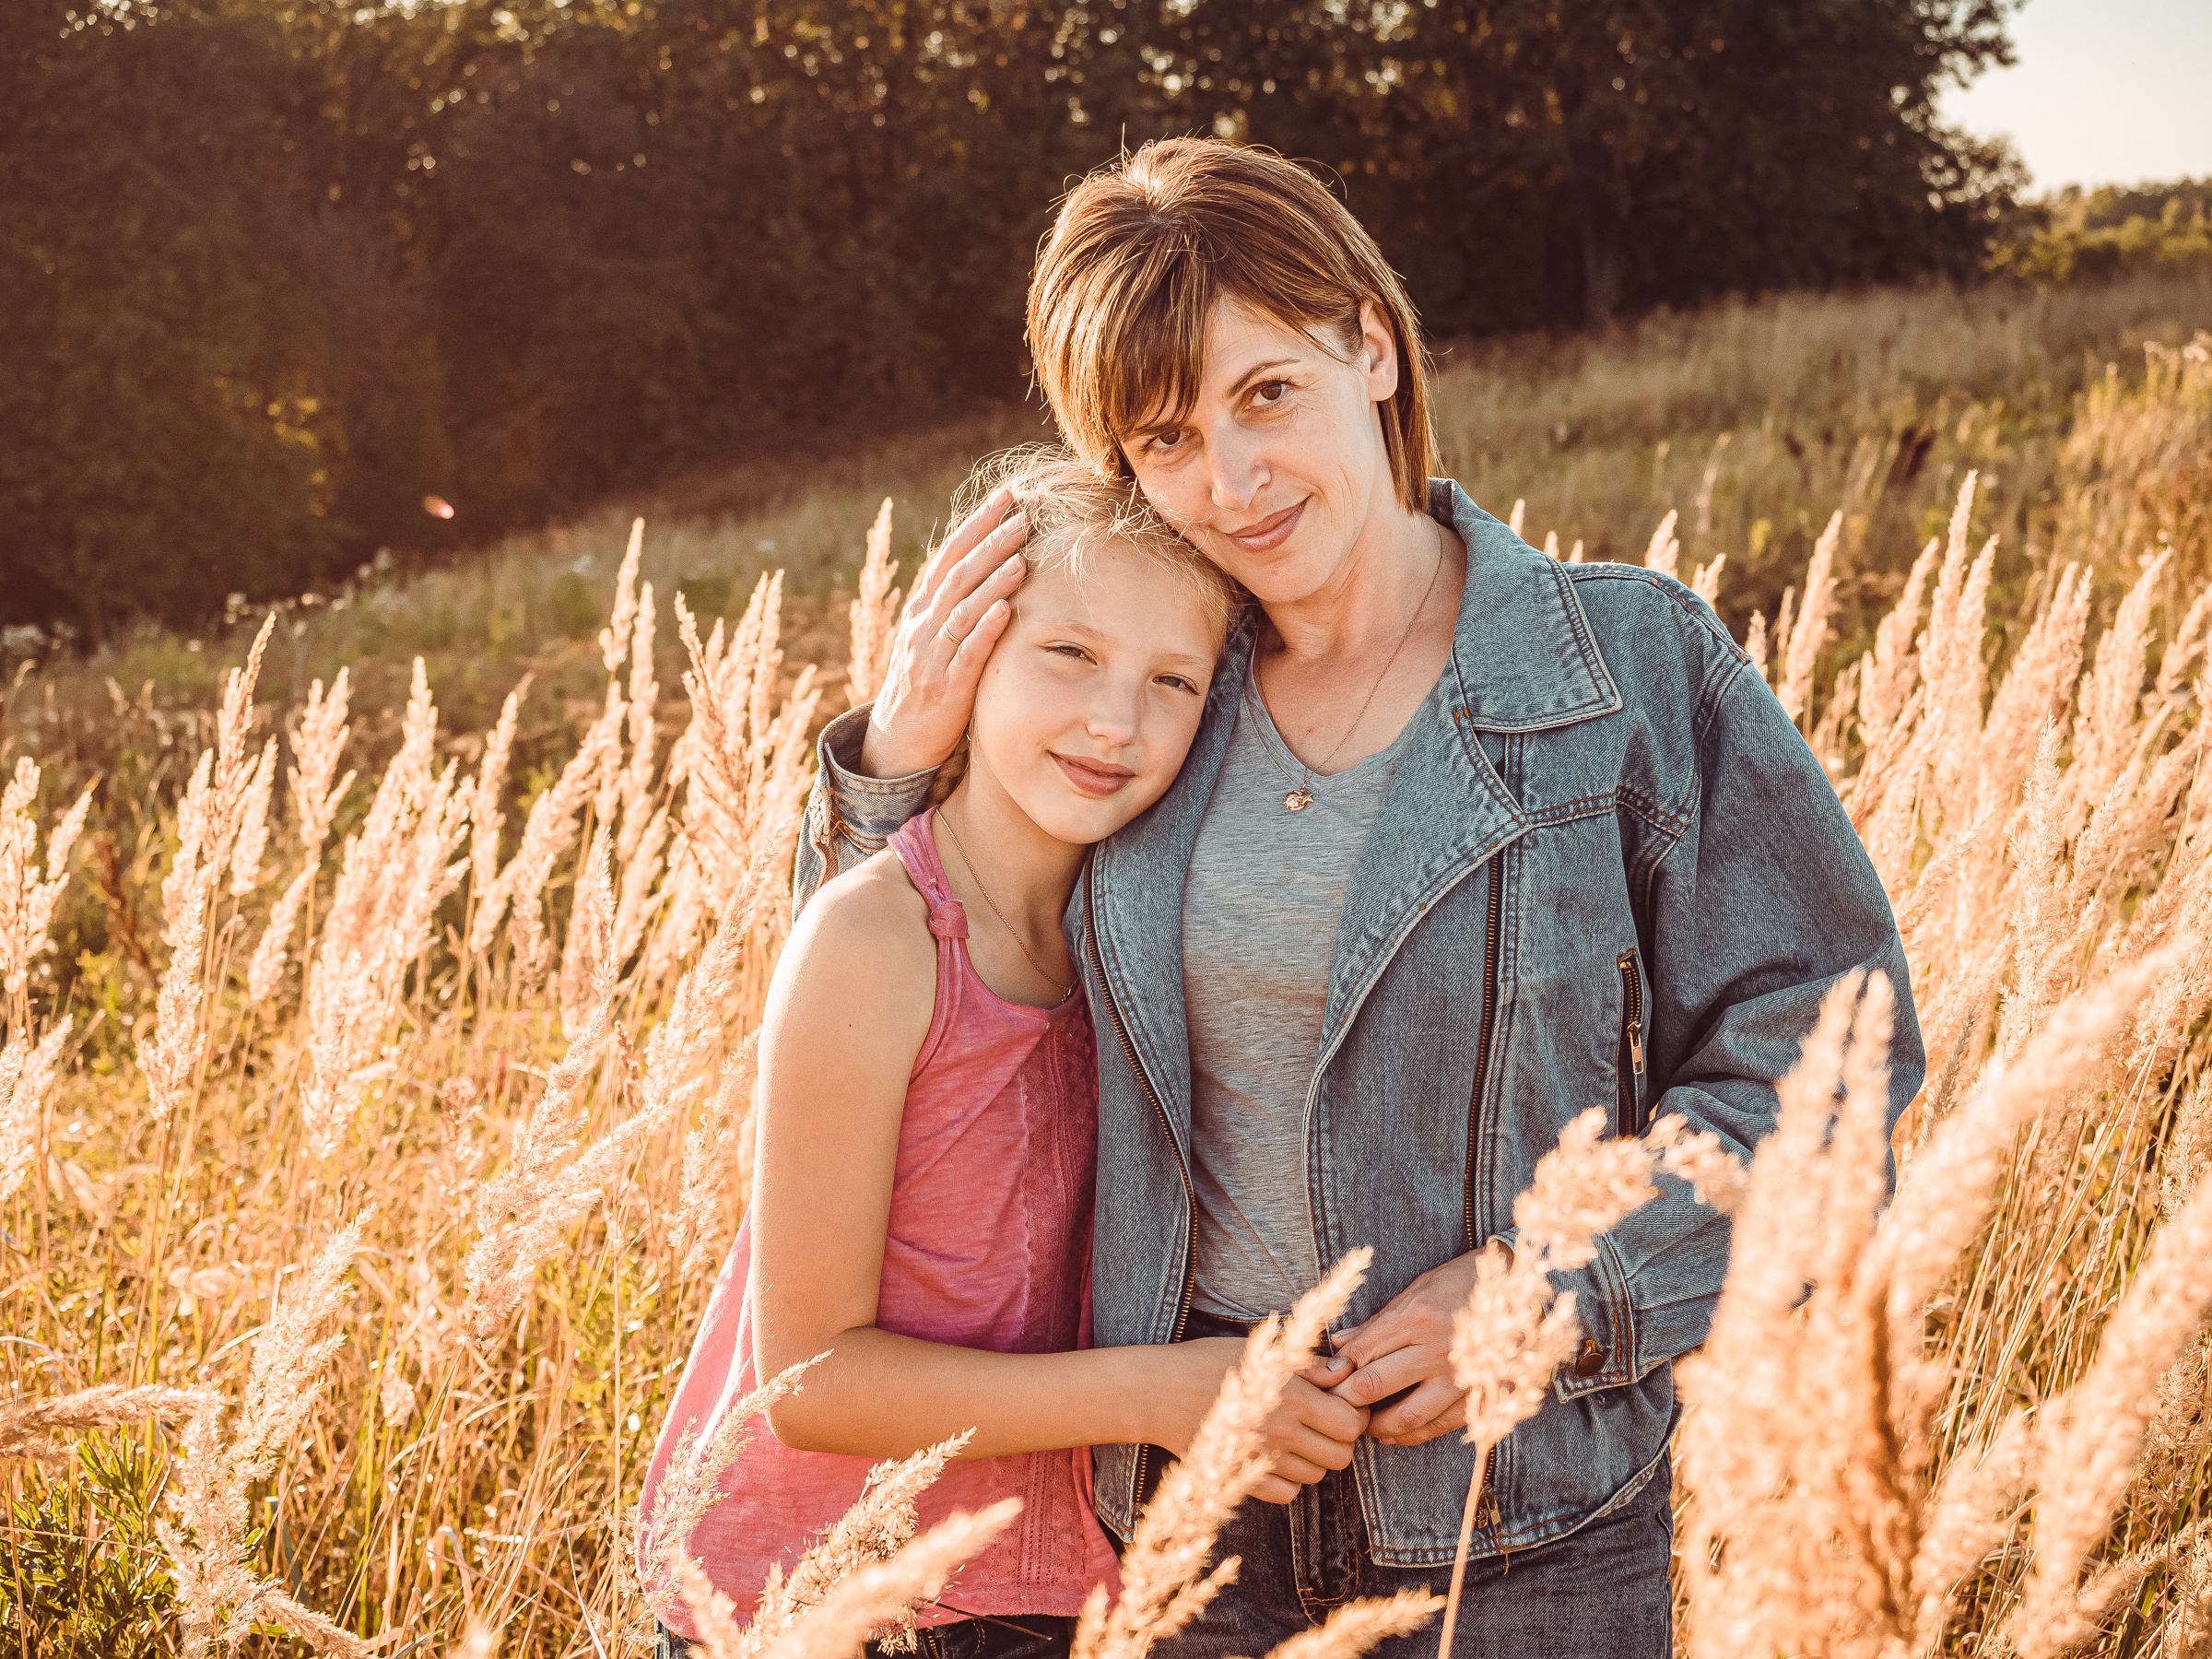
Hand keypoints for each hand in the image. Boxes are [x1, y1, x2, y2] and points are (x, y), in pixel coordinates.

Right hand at [857, 485, 1030, 777]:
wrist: (897, 741)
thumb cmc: (926, 684)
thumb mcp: (933, 639)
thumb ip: (954, 607)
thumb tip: (986, 567)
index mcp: (921, 609)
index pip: (949, 556)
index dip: (977, 525)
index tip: (1007, 498)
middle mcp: (922, 626)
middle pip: (957, 575)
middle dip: (990, 543)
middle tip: (1022, 516)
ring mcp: (931, 656)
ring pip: (961, 609)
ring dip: (992, 581)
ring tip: (1021, 557)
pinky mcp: (945, 687)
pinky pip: (965, 653)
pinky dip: (984, 629)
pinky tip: (1004, 610)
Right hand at [1148, 1337, 1370, 1504]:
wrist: (1157, 1393)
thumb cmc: (1207, 1362)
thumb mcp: (1259, 1353)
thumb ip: (1308, 1364)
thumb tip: (1345, 1370)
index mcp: (1291, 1394)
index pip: (1351, 1423)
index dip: (1353, 1416)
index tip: (1340, 1406)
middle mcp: (1282, 1429)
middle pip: (1340, 1456)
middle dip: (1339, 1442)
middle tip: (1323, 1426)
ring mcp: (1263, 1458)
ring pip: (1316, 1476)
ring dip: (1313, 1460)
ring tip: (1297, 1439)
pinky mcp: (1243, 1478)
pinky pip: (1287, 1494)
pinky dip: (1289, 1481)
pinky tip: (1277, 1459)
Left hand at [1327, 1246, 1505, 1447]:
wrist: (1521, 1288)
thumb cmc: (1463, 1283)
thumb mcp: (1418, 1290)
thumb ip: (1379, 1322)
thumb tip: (1340, 1344)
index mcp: (1418, 1317)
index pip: (1363, 1352)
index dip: (1338, 1370)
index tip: (1325, 1380)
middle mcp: (1436, 1350)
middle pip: (1376, 1385)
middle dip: (1347, 1400)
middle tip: (1333, 1407)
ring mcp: (1459, 1376)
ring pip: (1407, 1415)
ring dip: (1377, 1426)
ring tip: (1362, 1426)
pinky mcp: (1477, 1395)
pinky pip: (1439, 1425)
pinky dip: (1412, 1435)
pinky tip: (1395, 1434)